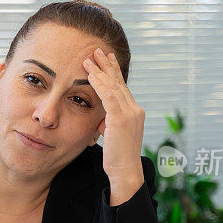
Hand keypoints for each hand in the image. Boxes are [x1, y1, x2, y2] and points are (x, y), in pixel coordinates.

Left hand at [83, 48, 144, 204]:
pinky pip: (108, 96)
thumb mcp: (113, 136)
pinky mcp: (121, 119)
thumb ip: (108, 124)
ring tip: (88, 58)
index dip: (114, 73)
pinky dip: (99, 84)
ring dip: (99, 71)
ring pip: (113, 86)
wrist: (125, 172)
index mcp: (134, 112)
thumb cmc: (117, 158)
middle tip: (97, 50)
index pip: (122, 88)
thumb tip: (101, 120)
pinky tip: (90, 75)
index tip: (107, 60)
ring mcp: (130, 114)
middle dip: (107, 65)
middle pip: (119, 82)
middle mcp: (135, 110)